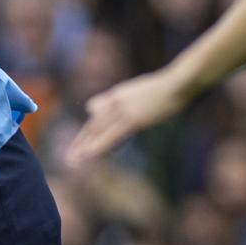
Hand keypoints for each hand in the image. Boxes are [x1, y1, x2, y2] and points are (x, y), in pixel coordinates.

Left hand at [68, 69, 189, 163]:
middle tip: (69, 156)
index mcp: (117, 95)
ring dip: (84, 147)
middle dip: (81, 142)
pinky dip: (98, 146)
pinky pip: (111, 136)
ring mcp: (122, 110)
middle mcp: (115, 102)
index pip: (95, 114)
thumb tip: (131, 112)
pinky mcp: (132, 119)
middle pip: (93, 124)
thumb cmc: (167, 87)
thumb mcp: (143, 91)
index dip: (87, 130)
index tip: (78, 142)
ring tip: (73, 160)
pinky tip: (89, 155)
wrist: (176, 83)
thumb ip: (132, 101)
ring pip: (98, 131)